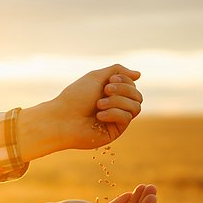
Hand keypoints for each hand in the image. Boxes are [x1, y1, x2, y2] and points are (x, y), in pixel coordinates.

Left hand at [16, 64, 141, 161]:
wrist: (62, 119)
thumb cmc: (75, 97)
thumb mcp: (96, 77)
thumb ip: (117, 71)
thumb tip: (139, 75)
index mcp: (111, 92)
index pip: (132, 85)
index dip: (124, 80)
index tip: (109, 81)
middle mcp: (116, 106)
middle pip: (137, 95)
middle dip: (123, 90)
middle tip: (105, 90)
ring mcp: (116, 119)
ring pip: (136, 106)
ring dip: (117, 101)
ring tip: (99, 104)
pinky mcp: (115, 131)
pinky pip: (127, 118)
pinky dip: (114, 113)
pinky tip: (99, 116)